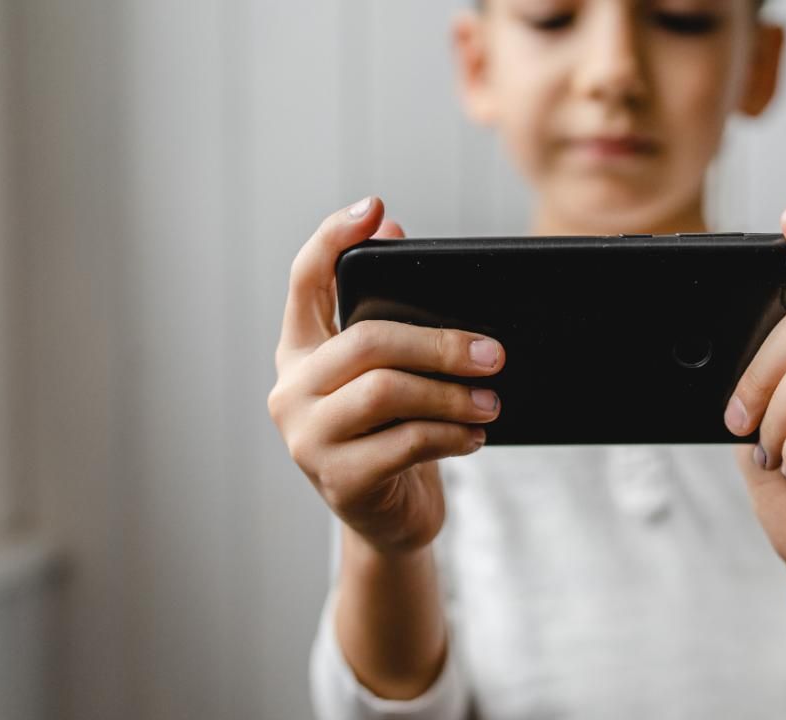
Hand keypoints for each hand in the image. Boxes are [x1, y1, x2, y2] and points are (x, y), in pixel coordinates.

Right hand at [267, 196, 505, 553]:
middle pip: (367, 340)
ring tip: (493, 401)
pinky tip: (475, 435)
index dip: (332, 238)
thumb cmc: (395, 434)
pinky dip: (451, 434)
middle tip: (493, 353)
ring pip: (388, 391)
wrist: (390, 521)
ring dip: (453, 394)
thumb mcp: (393, 374)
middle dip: (439, 342)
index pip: (305, 280)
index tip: (374, 206)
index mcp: (300, 351)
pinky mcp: (338, 480)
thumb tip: (394, 233)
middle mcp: (291, 390)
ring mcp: (308, 438)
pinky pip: (405, 442)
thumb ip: (390, 314)